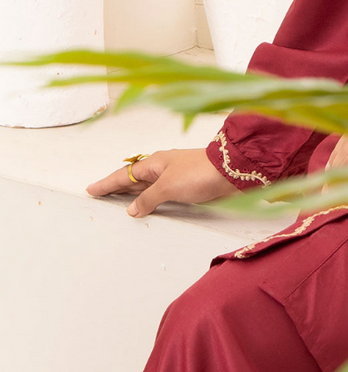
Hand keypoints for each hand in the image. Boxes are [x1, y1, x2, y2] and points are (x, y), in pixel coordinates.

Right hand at [86, 148, 238, 217]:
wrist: (231, 172)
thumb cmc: (199, 173)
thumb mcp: (168, 186)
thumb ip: (148, 198)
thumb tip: (132, 209)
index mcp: (155, 162)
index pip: (125, 175)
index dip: (107, 183)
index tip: (91, 189)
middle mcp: (163, 168)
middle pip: (134, 179)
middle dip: (117, 187)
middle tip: (99, 195)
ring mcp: (174, 177)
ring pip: (146, 187)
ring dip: (132, 195)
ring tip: (117, 202)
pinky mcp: (186, 187)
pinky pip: (159, 194)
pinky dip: (148, 201)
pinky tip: (146, 208)